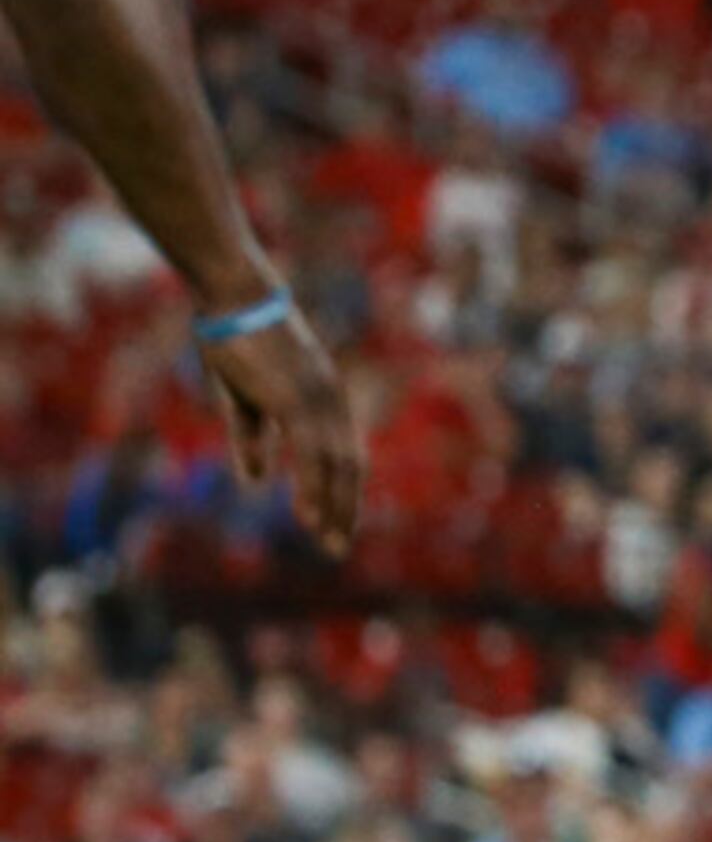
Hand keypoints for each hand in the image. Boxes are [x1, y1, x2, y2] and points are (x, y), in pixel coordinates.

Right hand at [201, 309, 363, 557]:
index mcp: (323, 399)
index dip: (341, 491)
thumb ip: (252, 437)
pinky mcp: (295, 398)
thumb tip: (256, 481)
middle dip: (344, 508)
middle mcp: (330, 400)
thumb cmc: (237, 339)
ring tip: (327, 541)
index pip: (343, 454)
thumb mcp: (243, 397)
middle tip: (336, 548)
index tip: (336, 524)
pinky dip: (313, 486)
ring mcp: (316, 399)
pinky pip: (310, 451)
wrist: (234, 294)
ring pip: (334, 464)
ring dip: (332, 506)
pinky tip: (308, 513)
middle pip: (347, 465)